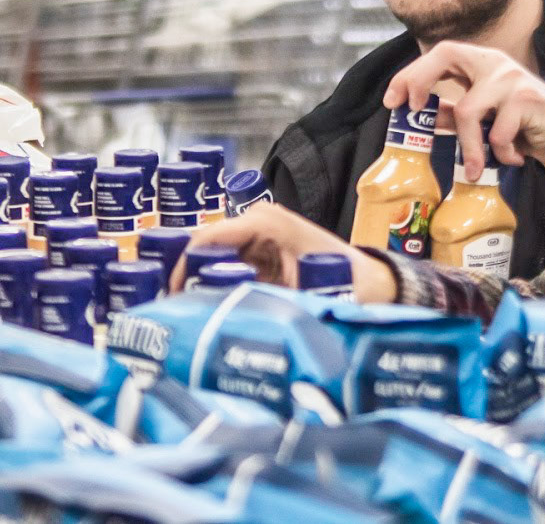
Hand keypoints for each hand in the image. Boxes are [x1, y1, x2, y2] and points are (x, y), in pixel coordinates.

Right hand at [169, 203, 398, 302]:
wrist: (372, 284)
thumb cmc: (347, 282)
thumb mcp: (301, 293)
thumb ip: (261, 301)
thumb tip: (225, 320)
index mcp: (265, 223)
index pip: (209, 236)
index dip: (184, 265)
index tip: (171, 294)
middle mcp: (259, 224)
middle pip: (206, 247)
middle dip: (187, 277)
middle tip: (174, 311)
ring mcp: (260, 236)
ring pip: (214, 258)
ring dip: (200, 284)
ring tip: (186, 315)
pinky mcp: (262, 252)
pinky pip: (228, 267)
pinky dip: (216, 286)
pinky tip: (207, 310)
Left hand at [384, 39, 544, 184]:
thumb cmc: (525, 129)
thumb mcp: (484, 121)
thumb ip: (454, 113)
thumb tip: (419, 114)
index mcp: (481, 64)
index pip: (439, 54)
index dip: (411, 73)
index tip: (393, 101)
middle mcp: (495, 62)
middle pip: (447, 52)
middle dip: (420, 79)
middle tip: (412, 110)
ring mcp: (512, 78)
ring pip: (467, 110)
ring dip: (469, 147)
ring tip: (475, 169)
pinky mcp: (528, 99)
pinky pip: (495, 132)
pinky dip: (500, 153)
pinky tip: (514, 157)